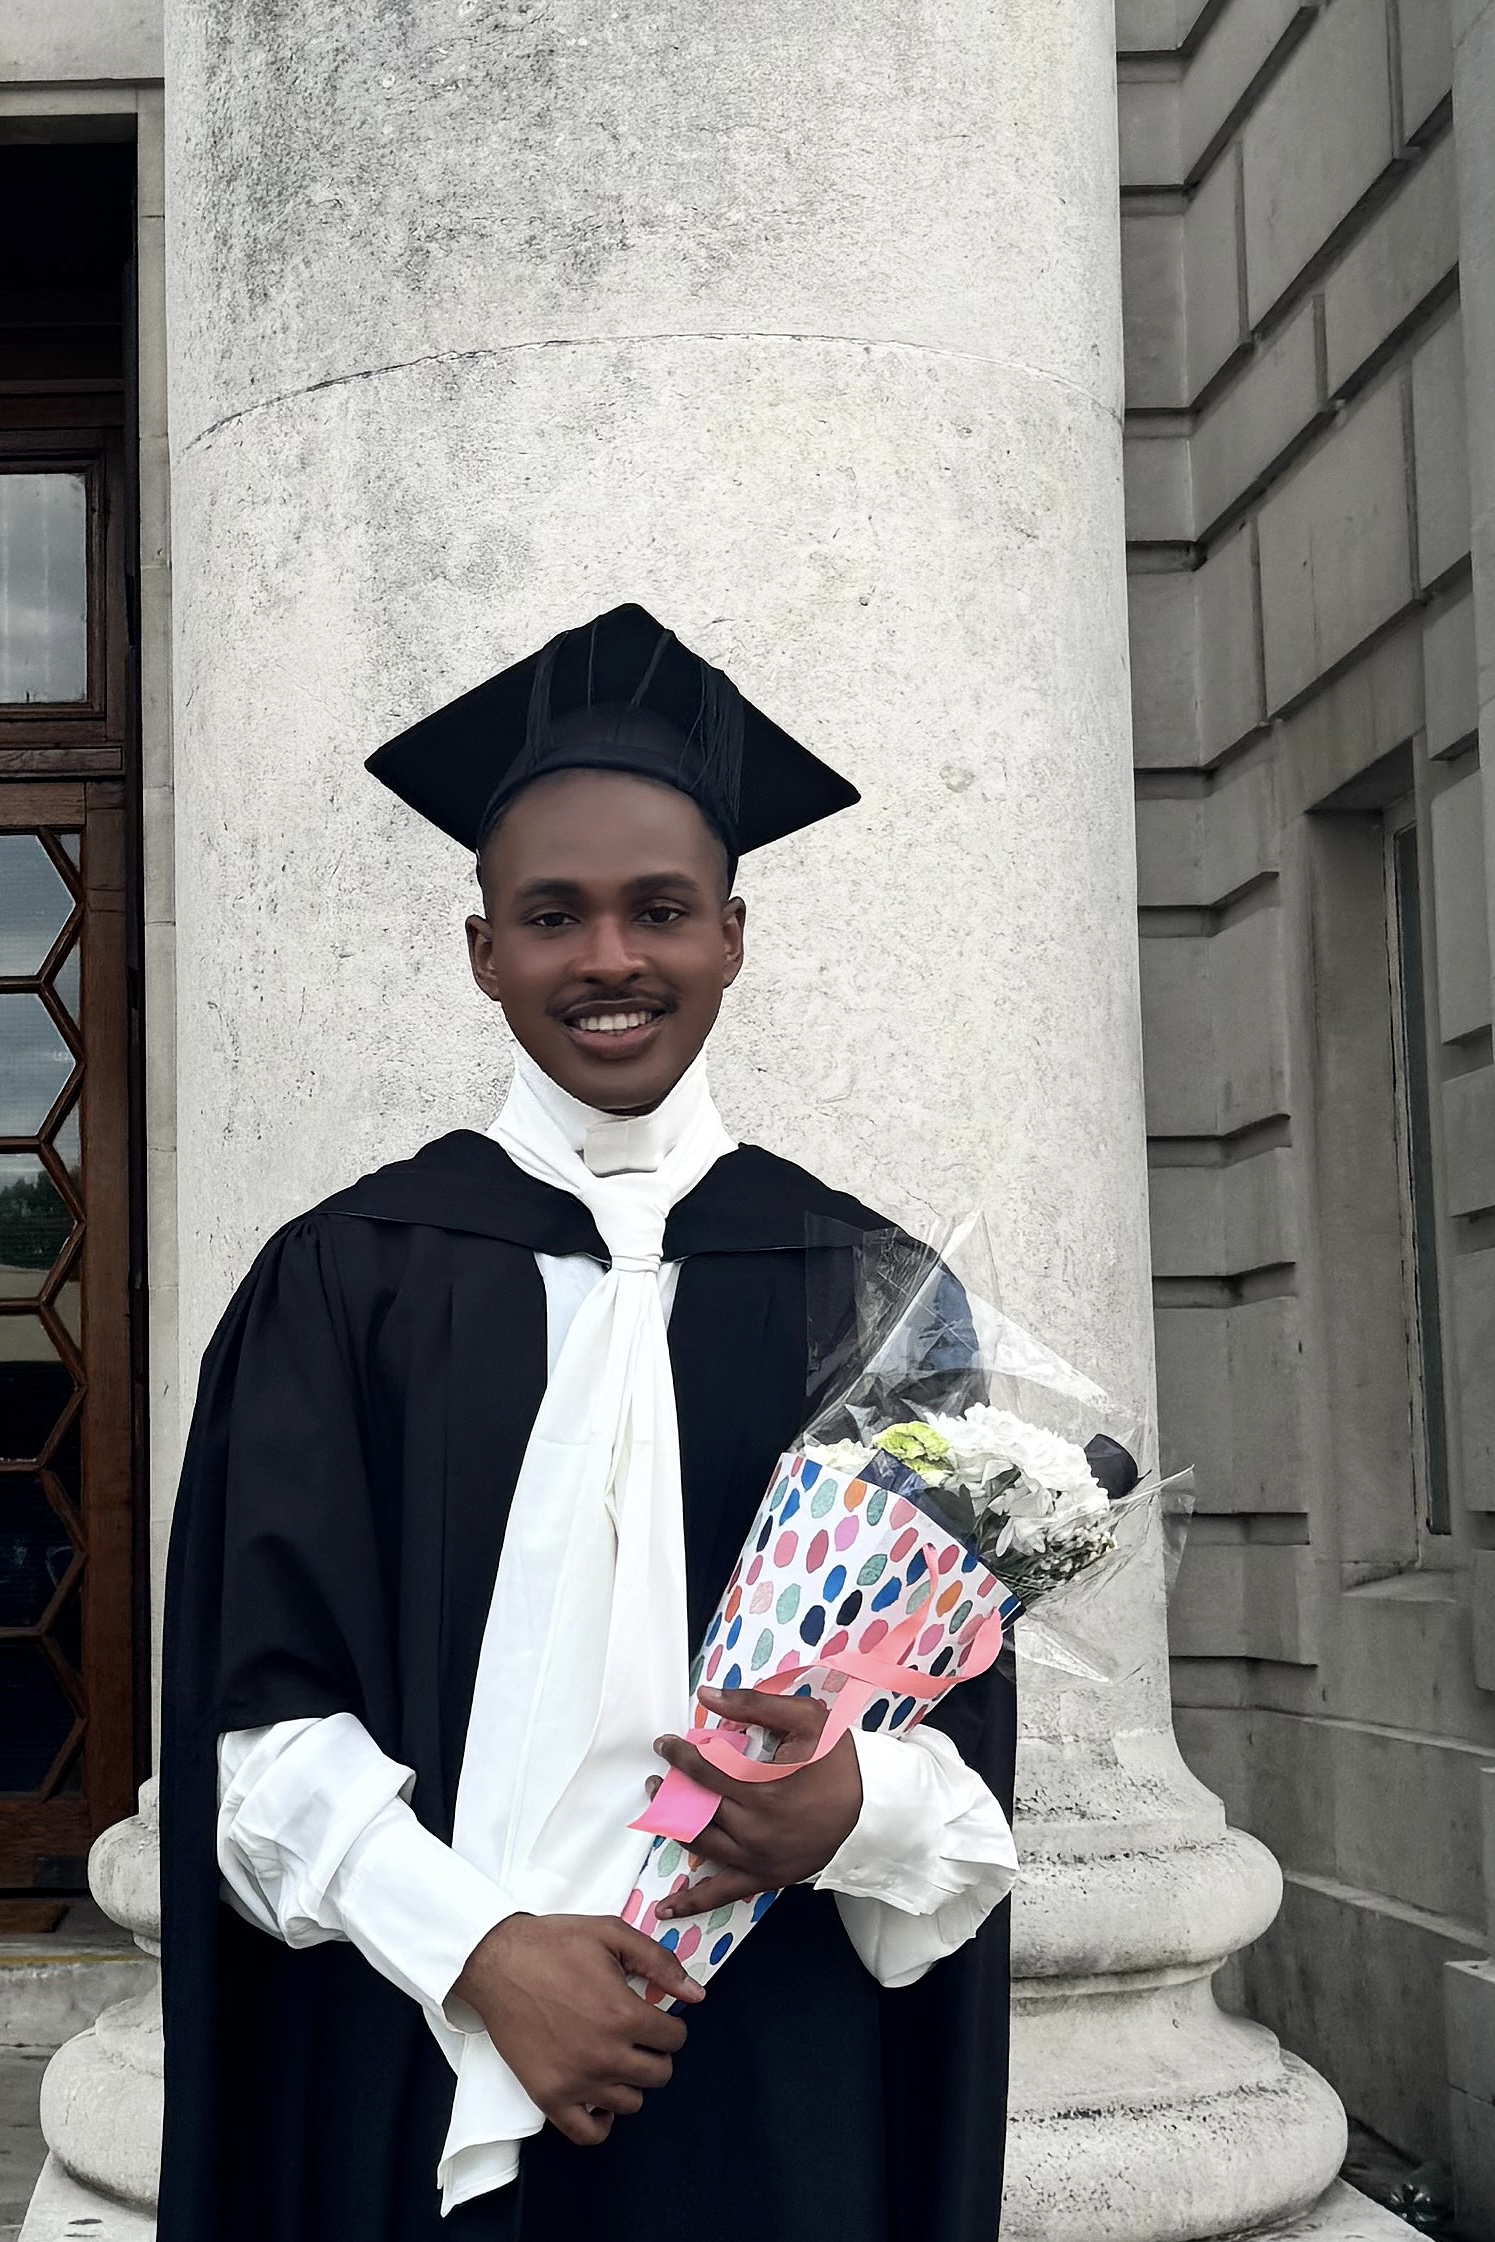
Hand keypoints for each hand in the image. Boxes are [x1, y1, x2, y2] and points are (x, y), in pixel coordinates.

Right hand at [453, 1913, 703, 2146]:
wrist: (497, 1962)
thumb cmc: (555, 1944)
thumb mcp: (612, 1934)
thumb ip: (659, 1962)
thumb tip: (698, 1995)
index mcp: (624, 2015)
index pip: (675, 2039)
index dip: (670, 2024)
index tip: (655, 2017)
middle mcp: (606, 2055)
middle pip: (659, 2074)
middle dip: (655, 2053)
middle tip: (637, 2036)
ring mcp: (577, 2081)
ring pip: (631, 2103)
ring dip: (631, 2081)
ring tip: (616, 2058)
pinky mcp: (549, 2097)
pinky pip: (589, 2133)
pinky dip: (602, 2121)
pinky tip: (600, 2095)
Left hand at [651, 1684, 862, 1918]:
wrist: (875, 1809)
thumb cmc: (840, 1761)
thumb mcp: (806, 1719)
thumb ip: (755, 1704)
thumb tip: (707, 1694)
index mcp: (759, 1791)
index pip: (703, 1771)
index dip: (678, 1756)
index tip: (665, 1745)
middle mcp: (753, 1829)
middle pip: (697, 1808)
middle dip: (671, 1791)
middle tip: (657, 1779)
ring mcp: (756, 1858)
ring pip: (701, 1845)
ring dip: (674, 1828)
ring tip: (659, 1812)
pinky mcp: (765, 1877)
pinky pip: (721, 1893)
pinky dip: (692, 1901)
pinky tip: (666, 1909)